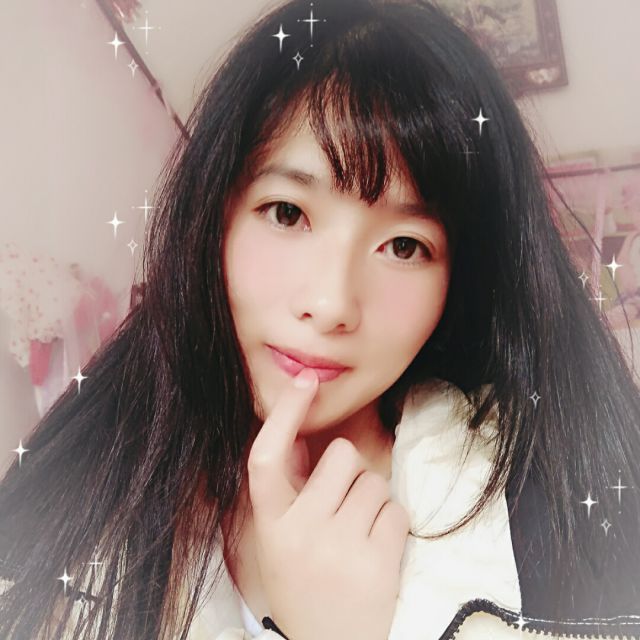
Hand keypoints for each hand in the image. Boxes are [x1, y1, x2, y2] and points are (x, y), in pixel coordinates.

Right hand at [247, 368, 409, 639]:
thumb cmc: (305, 586)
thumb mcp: (279, 541)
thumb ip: (287, 489)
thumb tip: (299, 435)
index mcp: (270, 525)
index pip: (265, 457)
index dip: (283, 414)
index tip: (304, 382)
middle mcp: (299, 533)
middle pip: (341, 456)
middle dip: (349, 471)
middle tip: (342, 505)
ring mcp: (338, 549)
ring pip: (373, 482)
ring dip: (372, 501)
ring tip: (358, 536)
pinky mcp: (377, 564)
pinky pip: (396, 511)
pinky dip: (392, 524)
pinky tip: (376, 551)